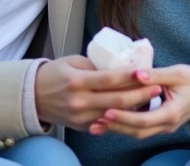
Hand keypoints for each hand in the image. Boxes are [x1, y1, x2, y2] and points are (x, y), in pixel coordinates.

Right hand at [35, 56, 160, 130]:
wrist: (32, 97)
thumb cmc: (54, 74)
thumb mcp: (72, 62)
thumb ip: (96, 67)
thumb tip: (121, 68)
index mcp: (77, 81)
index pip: (109, 79)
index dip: (129, 76)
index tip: (145, 71)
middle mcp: (80, 101)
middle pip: (117, 100)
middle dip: (140, 94)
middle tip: (157, 87)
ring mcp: (81, 117)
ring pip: (116, 113)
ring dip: (135, 107)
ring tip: (151, 98)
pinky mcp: (83, 127)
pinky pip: (107, 122)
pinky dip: (122, 116)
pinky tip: (135, 109)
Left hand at [89, 65, 189, 139]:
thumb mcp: (177, 73)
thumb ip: (156, 74)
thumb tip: (136, 74)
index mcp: (172, 112)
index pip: (145, 120)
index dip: (125, 117)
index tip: (107, 110)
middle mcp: (168, 124)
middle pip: (138, 131)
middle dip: (116, 127)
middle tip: (95, 120)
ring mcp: (164, 127)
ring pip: (137, 133)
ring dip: (117, 129)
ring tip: (96, 123)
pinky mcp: (160, 125)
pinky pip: (140, 129)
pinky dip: (124, 126)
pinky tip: (109, 120)